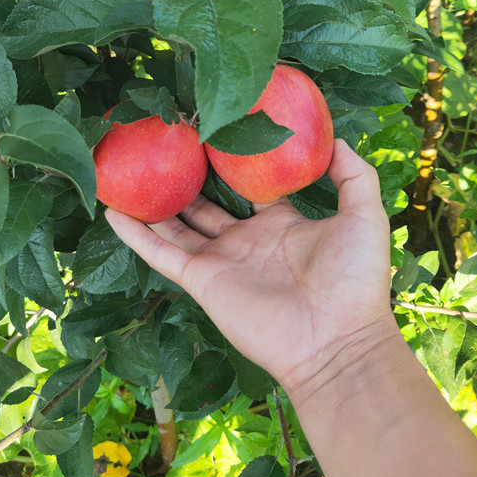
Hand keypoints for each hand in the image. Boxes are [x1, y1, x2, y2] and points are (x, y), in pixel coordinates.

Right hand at [105, 139, 394, 394]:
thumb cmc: (353, 280)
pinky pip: (160, 253)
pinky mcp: (201, 280)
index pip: (251, 189)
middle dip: (189, 181)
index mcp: (281, 225)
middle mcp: (246, 241)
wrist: (336, 340)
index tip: (216, 136)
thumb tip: (335, 138)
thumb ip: (352, 174)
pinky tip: (112, 211)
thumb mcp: (364, 214)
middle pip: (207, 206)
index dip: (235, 165)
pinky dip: (134, 234)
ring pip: (176, 227)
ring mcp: (220, 261)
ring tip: (130, 173)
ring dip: (154, 204)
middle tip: (166, 148)